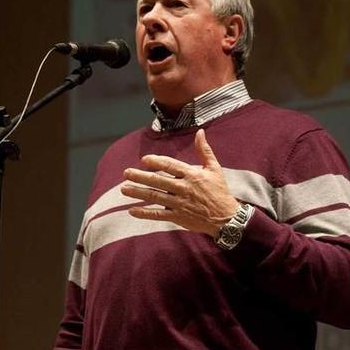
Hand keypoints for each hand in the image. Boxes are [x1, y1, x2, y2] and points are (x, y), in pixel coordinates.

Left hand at [121, 129, 239, 236]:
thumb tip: (200, 132)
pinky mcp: (177, 217)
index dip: (157, 162)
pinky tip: (131, 210)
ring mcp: (179, 203)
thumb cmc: (219, 191)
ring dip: (138, 193)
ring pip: (155, 197)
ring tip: (124, 189)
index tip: (144, 160)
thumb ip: (204, 151)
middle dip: (140, 176)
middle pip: (158, 181)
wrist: (226, 217)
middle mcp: (183, 188)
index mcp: (191, 175)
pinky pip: (158, 215)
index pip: (171, 166)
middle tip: (126, 173)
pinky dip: (145, 213)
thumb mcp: (214, 169)